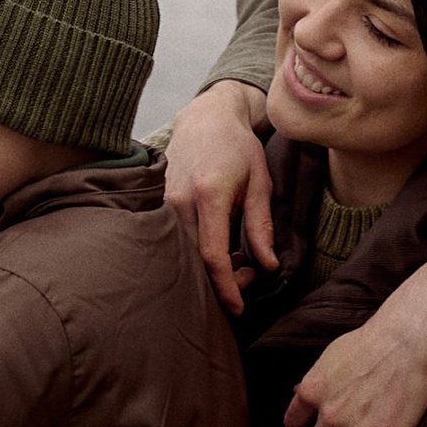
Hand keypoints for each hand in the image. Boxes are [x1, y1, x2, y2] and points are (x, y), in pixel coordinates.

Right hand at [164, 84, 274, 313]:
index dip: (225, 287)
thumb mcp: (259, 181)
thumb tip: (268, 265)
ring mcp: (163, 202)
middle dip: (222, 281)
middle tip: (250, 275)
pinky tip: (219, 249)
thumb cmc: (237, 147)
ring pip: (183, 254)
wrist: (204, 118)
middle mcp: (179, 201)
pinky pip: (174, 240)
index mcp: (208, 194)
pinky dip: (197, 254)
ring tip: (239, 261)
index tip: (238, 308)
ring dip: (210, 269)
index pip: (212, 255)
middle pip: (194, 261)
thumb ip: (261, 224)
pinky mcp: (158, 204)